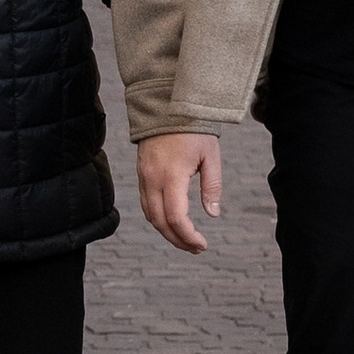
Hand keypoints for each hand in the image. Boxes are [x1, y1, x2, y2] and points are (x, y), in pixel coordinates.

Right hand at [137, 130, 222, 253]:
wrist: (167, 105)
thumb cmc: (194, 129)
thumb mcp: (210, 156)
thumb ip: (212, 186)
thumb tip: (213, 214)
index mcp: (171, 175)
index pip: (176, 217)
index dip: (189, 236)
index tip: (203, 244)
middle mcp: (152, 179)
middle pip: (159, 222)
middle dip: (177, 240)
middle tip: (196, 248)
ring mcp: (143, 176)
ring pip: (150, 215)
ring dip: (166, 231)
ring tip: (185, 239)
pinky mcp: (141, 173)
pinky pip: (146, 203)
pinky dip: (158, 217)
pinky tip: (172, 221)